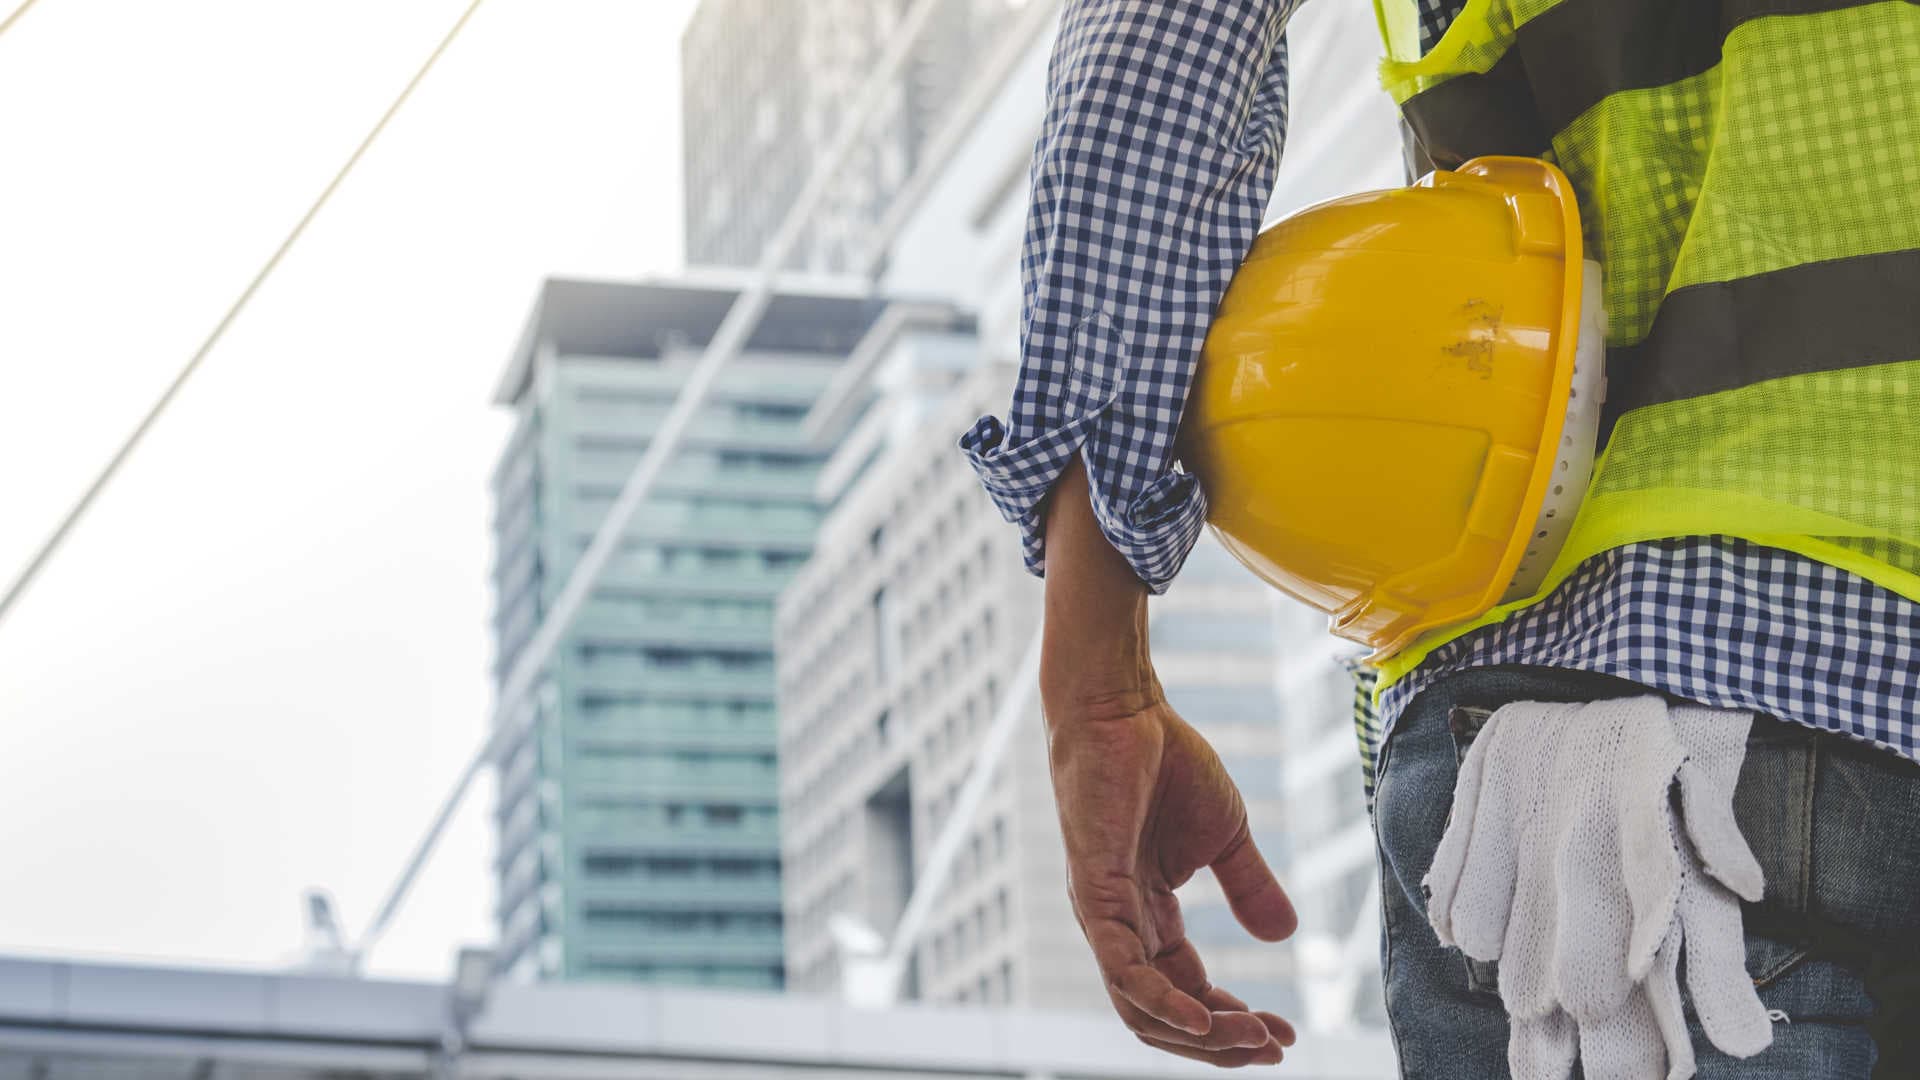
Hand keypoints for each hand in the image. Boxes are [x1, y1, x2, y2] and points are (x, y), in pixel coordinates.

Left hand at [1040, 461, 1298, 1066]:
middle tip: (1276, 1049)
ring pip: (1142, 1005)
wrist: (1122, 706)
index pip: (1187, 993)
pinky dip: (1161, 1003)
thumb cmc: (1163, 760)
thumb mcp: (1225, 834)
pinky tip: (1202, 1023)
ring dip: (1201, 1034)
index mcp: (1148, 917)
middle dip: (1221, 1044)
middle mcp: (1119, 926)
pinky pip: (1122, 967)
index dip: (1234, 1023)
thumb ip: (1248, 886)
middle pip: (1163, 1016)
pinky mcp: (1094, 891)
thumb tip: (1286, 939)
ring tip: (1252, 1040)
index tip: (1284, 1034)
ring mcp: (1102, 912)